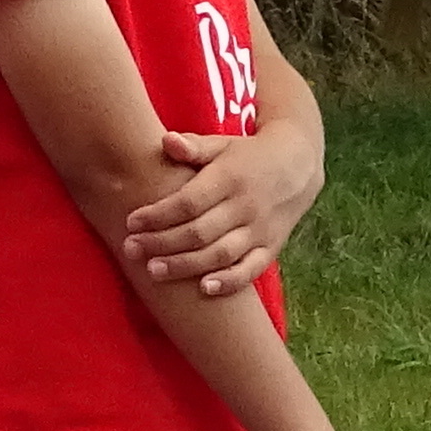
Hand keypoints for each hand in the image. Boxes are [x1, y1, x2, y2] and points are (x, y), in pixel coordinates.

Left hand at [126, 125, 323, 297]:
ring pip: (220, 255)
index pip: (188, 202)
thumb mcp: (222, 144)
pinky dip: (230, 282)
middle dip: (161, 244)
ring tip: (153, 272)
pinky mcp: (271, 247)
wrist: (299, 166)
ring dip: (185, 266)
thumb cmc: (246, 156)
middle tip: (131, 249)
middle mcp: (246, 206)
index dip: (158, 214)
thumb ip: (194, 146)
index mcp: (230, 178)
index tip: (131, 221)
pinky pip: (251, 269)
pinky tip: (204, 289)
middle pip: (199, 232)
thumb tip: (166, 141)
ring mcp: (261, 230)